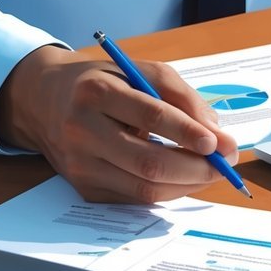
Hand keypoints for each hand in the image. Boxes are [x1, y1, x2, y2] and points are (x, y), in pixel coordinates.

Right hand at [0, 46, 237, 202]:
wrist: (46, 100)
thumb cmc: (106, 83)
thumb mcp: (142, 72)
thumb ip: (183, 98)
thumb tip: (217, 134)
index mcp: (96, 92)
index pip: (150, 116)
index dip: (187, 132)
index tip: (217, 143)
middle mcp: (81, 130)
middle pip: (149, 162)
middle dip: (196, 168)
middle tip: (225, 164)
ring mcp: (80, 164)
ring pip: (144, 188)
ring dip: (187, 184)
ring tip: (210, 170)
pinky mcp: (83, 187)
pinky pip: (135, 198)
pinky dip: (167, 191)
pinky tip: (183, 177)